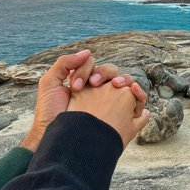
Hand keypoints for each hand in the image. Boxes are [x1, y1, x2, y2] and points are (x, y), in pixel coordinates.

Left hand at [19, 49, 137, 149]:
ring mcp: (108, 102)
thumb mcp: (50, 83)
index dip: (85, 70)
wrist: (56, 137)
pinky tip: (133, 91)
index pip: (92, 64)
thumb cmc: (49, 112)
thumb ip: (64, 63)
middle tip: (93, 84)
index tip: (75, 86)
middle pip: (110, 70)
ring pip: (124, 82)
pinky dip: (139, 93)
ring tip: (114, 86)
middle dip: (104, 73)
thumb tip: (88, 52)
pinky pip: (136, 100)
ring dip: (123, 79)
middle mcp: (96, 90)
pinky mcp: (119, 114)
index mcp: (82, 81)